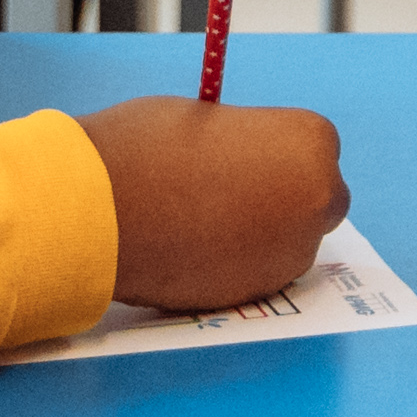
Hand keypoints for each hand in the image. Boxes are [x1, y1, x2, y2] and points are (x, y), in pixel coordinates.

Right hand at [80, 96, 347, 309]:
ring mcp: (291, 252)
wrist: (99, 210)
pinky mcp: (256, 294)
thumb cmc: (146, 148)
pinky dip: (235, 266)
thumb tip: (248, 162)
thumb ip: (245, 145)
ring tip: (203, 223)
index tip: (246, 162)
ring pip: (288, 244)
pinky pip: (256, 275)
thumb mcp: (208, 122)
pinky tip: (194, 250)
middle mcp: (317, 199)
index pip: (314, 151)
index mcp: (311, 141)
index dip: (276, 157)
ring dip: (260, 237)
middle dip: (283, 201)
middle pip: (315, 201)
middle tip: (233, 196)